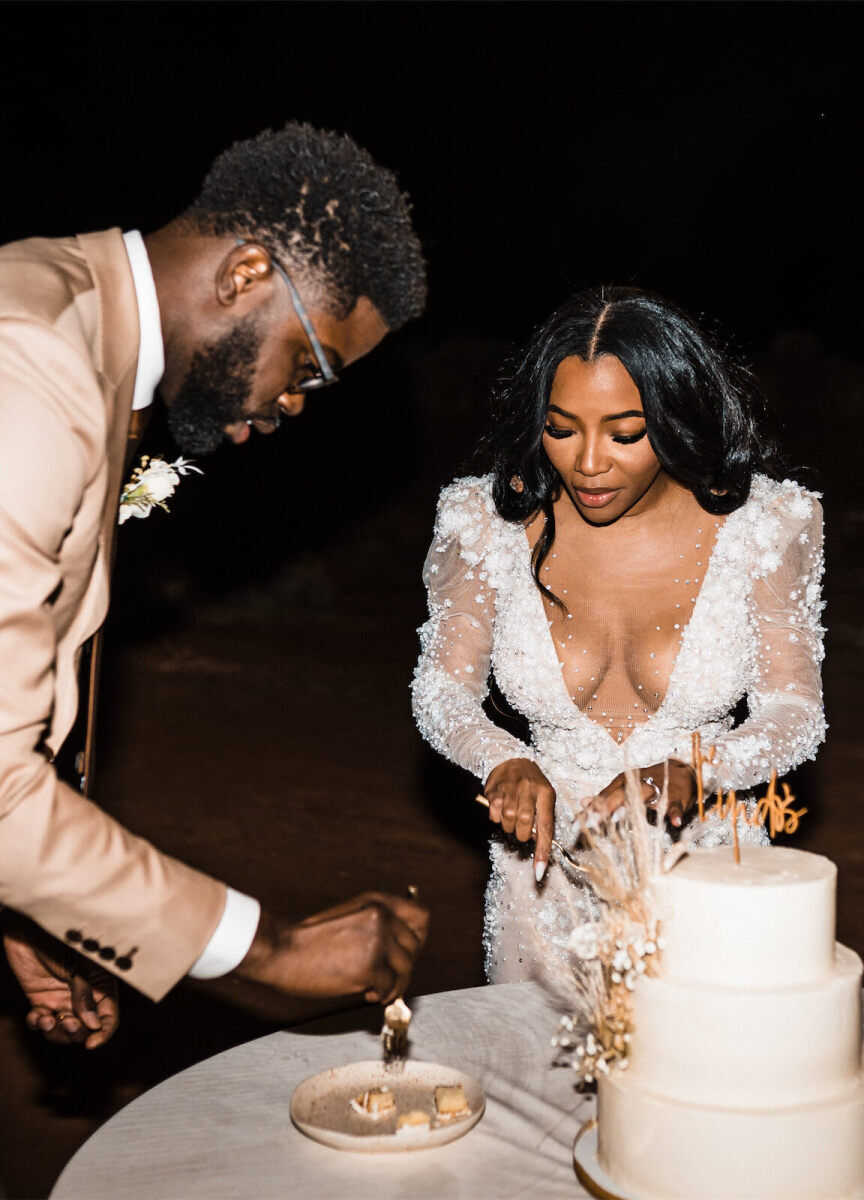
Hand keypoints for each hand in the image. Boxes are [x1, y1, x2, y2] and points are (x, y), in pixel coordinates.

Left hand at [3, 913, 118, 1048]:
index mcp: (100, 984)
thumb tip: (92, 1025)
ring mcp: (62, 998)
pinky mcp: (41, 1000)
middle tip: (65, 1021)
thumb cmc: (57, 938)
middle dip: (76, 1032)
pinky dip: (38, 1025)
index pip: (108, 1016)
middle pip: (86, 1028)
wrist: (26, 929)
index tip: (91, 1043)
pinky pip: (43, 1023)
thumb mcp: (77, 967)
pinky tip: (35, 1015)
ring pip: (64, 1030)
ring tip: (46, 1020)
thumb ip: (83, 995)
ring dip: (55, 1032)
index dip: (102, 1032)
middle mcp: (83, 995)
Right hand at [234, 892, 428, 1003]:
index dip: (416, 938)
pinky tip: (365, 991)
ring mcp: (377, 940)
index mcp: (377, 902)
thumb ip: (377, 926)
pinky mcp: (370, 966)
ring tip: (374, 986)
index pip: (422, 917)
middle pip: (415, 948)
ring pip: (407, 970)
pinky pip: (391, 988)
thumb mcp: (350, 917)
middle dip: (402, 966)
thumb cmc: (310, 940)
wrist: (281, 950)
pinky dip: (381, 995)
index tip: (403, 952)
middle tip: (384, 975)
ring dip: (393, 984)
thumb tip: (403, 953)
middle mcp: (382, 917)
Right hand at [483, 758, 555, 880]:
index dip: (542, 851)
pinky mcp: (494, 789)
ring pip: (508, 820)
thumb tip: (539, 845)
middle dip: (522, 834)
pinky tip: (501, 809)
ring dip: (509, 826)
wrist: (512, 759)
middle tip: (521, 830)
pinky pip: (494, 814)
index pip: (546, 827)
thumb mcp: (543, 796)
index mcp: (546, 793)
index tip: (539, 871)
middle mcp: (528, 789)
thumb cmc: (532, 784)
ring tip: (511, 818)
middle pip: (524, 823)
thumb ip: (542, 818)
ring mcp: (510, 788)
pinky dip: (497, 818)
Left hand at [590, 759, 696, 827]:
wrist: (681, 773)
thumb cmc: (650, 784)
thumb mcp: (625, 788)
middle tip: (589, 824)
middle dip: (602, 809)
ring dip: (630, 807)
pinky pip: (674, 806)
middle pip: (617, 796)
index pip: (602, 797)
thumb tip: (583, 802)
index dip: (588, 810)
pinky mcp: (675, 797)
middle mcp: (635, 783)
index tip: (574, 823)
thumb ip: (605, 797)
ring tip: (617, 818)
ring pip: (642, 796)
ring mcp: (656, 789)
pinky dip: (674, 813)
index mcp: (622, 782)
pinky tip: (674, 822)